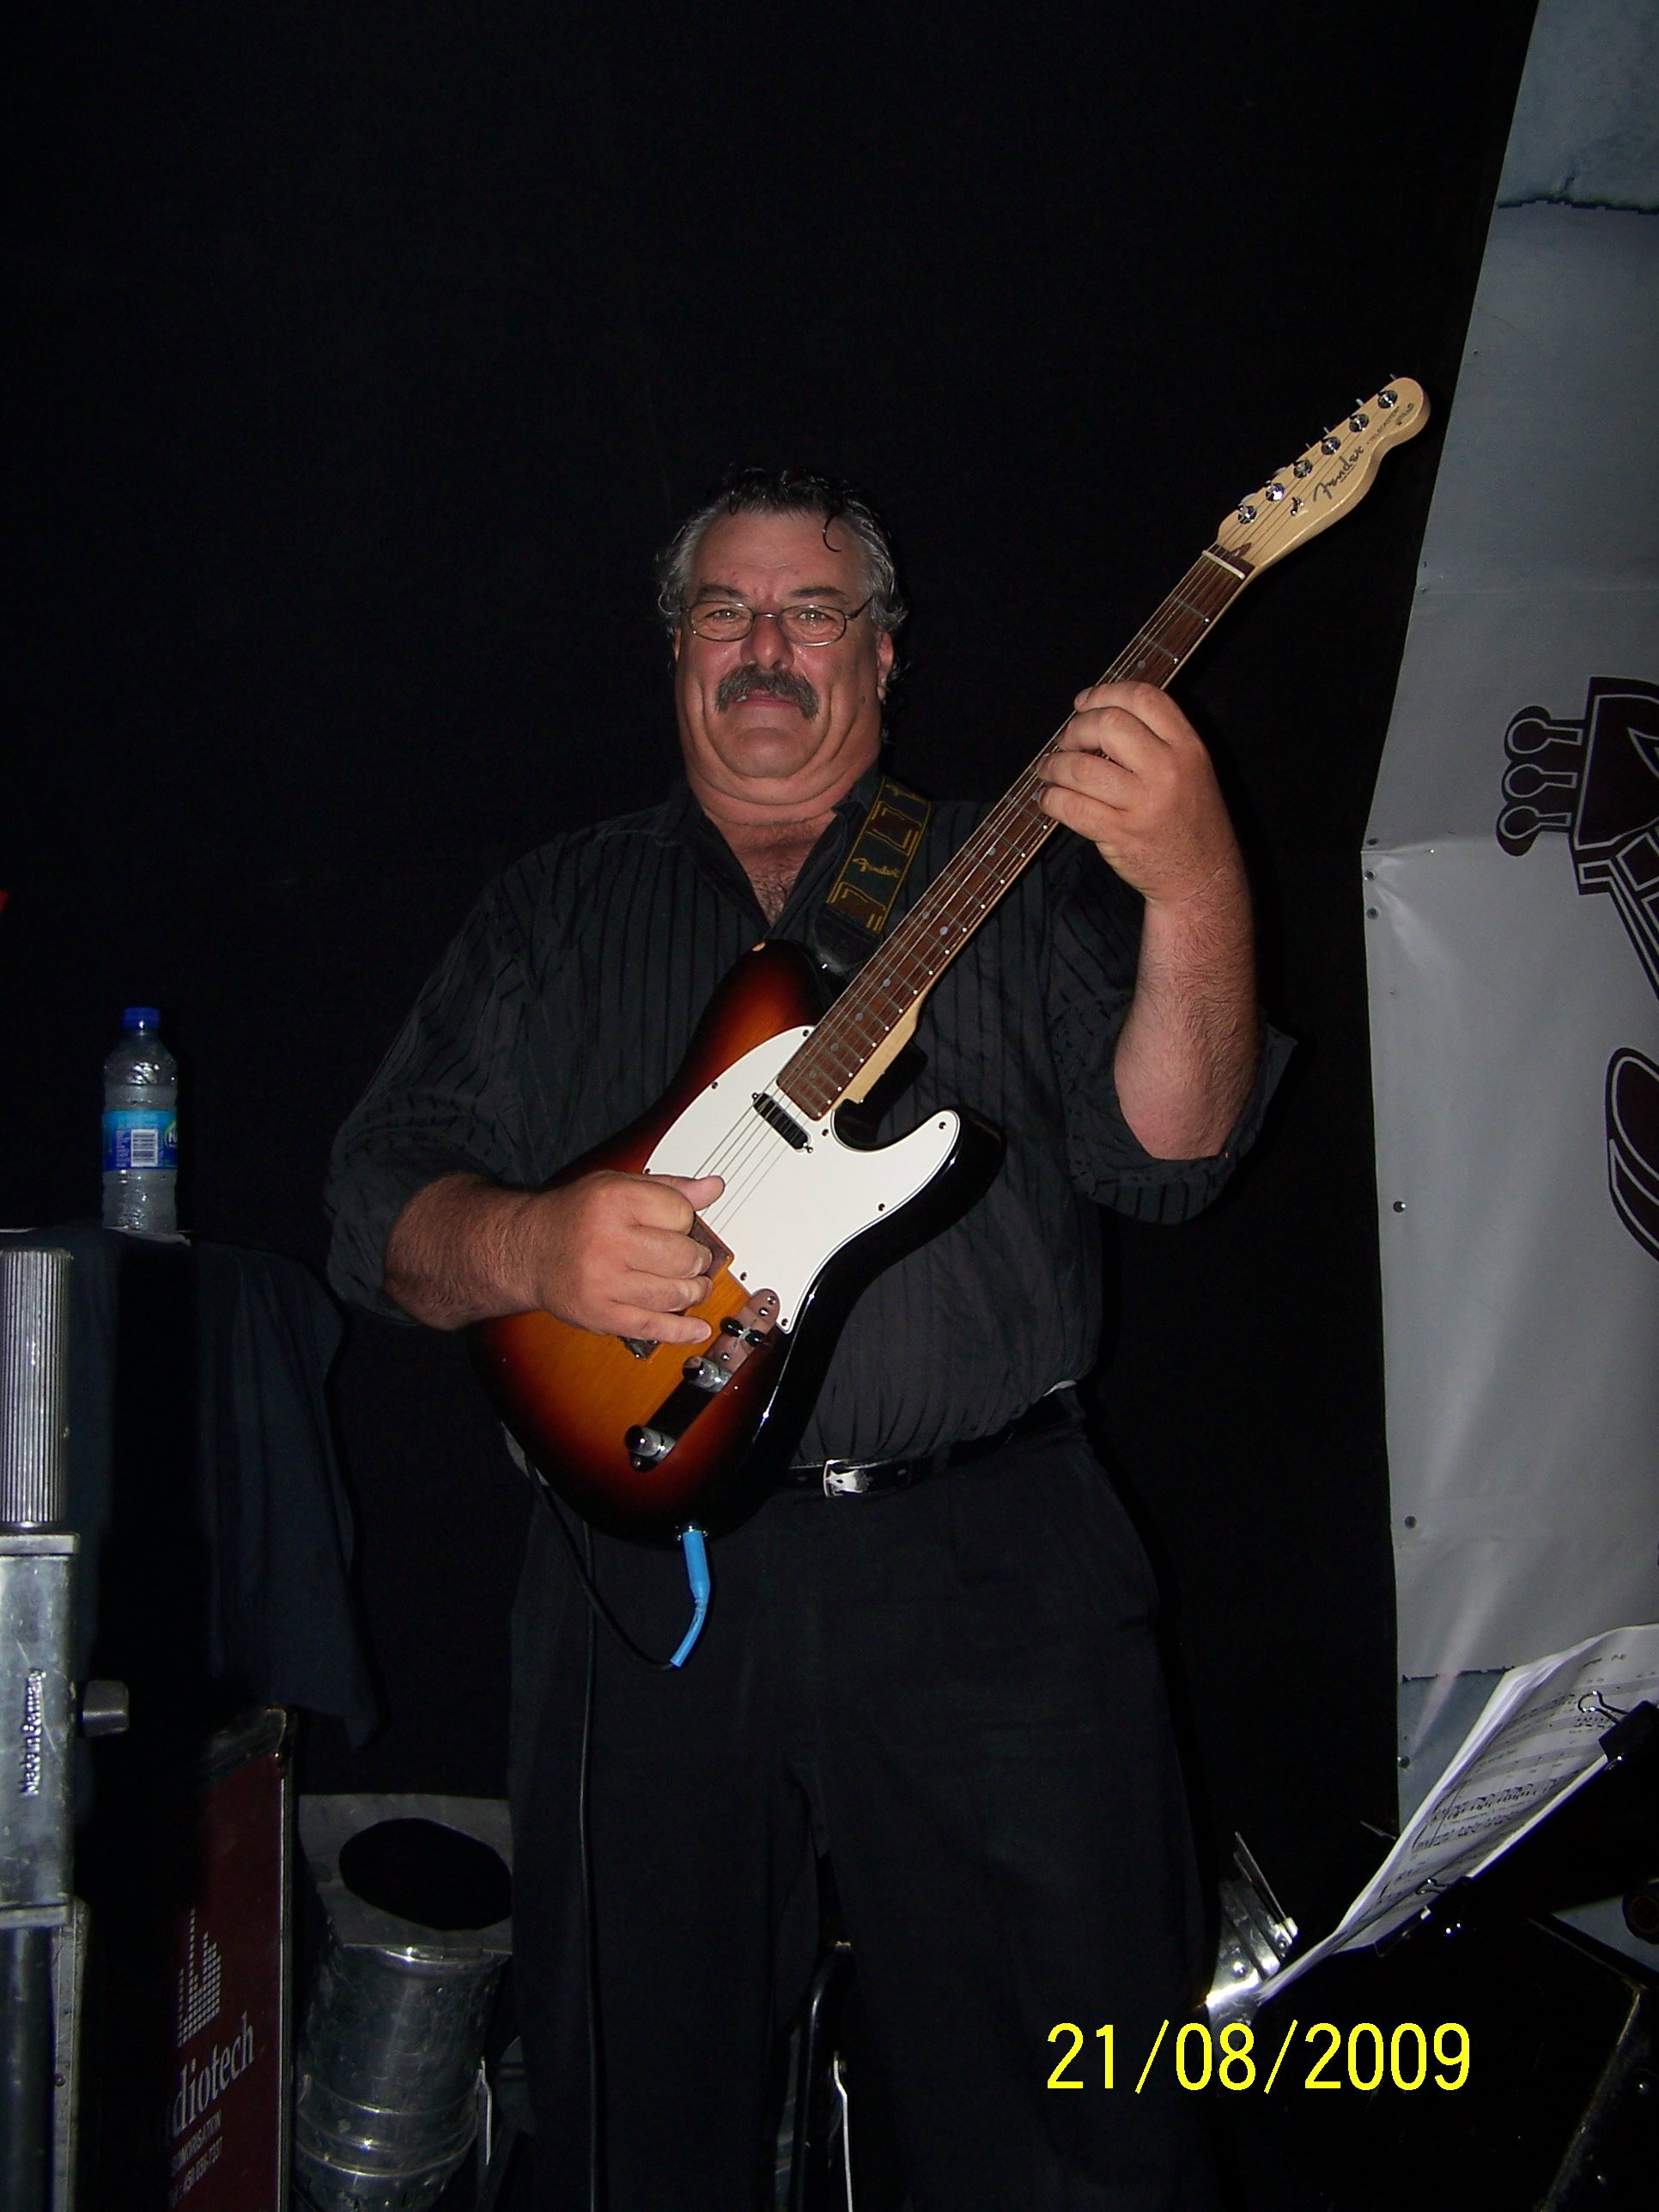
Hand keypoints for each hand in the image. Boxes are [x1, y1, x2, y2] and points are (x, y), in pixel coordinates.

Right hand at [520, 1170, 724, 1343]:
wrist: (527, 1250)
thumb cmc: (574, 1216)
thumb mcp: (617, 1186)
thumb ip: (668, 1188)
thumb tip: (712, 1187)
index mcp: (613, 1201)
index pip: (681, 1213)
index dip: (686, 1220)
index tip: (679, 1225)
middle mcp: (608, 1241)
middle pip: (683, 1257)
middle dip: (696, 1260)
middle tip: (691, 1260)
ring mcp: (604, 1282)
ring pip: (674, 1294)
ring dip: (693, 1292)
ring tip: (692, 1286)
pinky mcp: (601, 1314)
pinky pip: (652, 1327)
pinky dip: (681, 1331)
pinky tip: (697, 1328)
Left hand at [1037, 680, 1242, 908]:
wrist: (1201, 878)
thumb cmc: (1190, 821)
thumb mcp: (1191, 769)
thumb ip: (1157, 739)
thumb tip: (1096, 716)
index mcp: (1187, 747)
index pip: (1144, 699)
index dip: (1106, 693)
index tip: (1084, 703)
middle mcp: (1167, 770)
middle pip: (1109, 725)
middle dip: (1076, 729)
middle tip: (1067, 742)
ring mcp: (1143, 804)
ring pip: (1082, 768)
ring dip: (1055, 765)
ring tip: (1050, 770)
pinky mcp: (1120, 834)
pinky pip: (1071, 807)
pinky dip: (1051, 799)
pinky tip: (1049, 798)